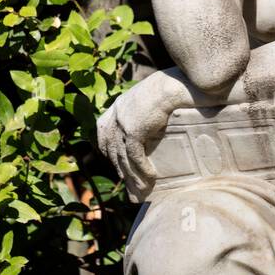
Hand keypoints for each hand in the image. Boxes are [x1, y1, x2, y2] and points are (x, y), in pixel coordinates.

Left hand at [96, 71, 180, 201]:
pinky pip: (135, 157)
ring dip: (133, 175)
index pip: (103, 130)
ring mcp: (122, 124)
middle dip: (119, 168)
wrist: (171, 86)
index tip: (113, 160)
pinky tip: (150, 178)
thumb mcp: (150, 97)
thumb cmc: (169, 87)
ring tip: (142, 188)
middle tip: (128, 183)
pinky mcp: (133, 132)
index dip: (107, 147)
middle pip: (112, 148)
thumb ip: (145, 109)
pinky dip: (142, 170)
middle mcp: (116, 115)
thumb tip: (157, 120)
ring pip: (123, 157)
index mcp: (118, 105)